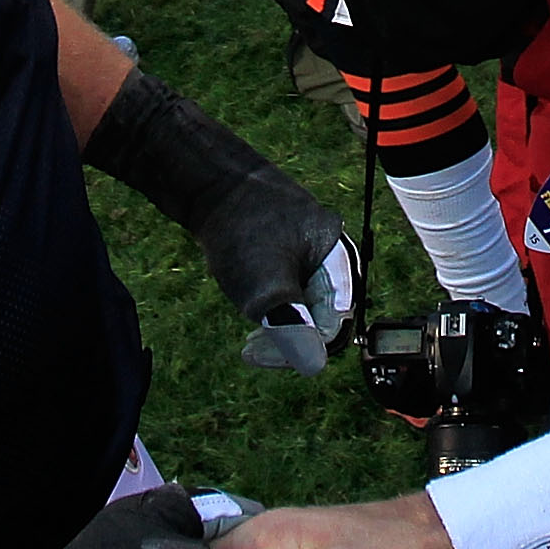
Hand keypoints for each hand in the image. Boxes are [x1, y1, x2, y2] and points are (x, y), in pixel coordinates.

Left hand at [80, 67, 354, 373]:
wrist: (210, 180)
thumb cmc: (241, 228)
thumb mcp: (264, 284)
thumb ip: (291, 325)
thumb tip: (314, 368)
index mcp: (339, 260)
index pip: (334, 327)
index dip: (298, 349)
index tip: (253, 352)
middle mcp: (331, 255)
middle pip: (322, 318)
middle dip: (287, 336)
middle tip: (249, 346)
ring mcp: (310, 249)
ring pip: (304, 304)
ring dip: (278, 321)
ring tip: (247, 318)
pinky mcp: (290, 247)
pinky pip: (291, 287)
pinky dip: (271, 302)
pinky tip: (248, 301)